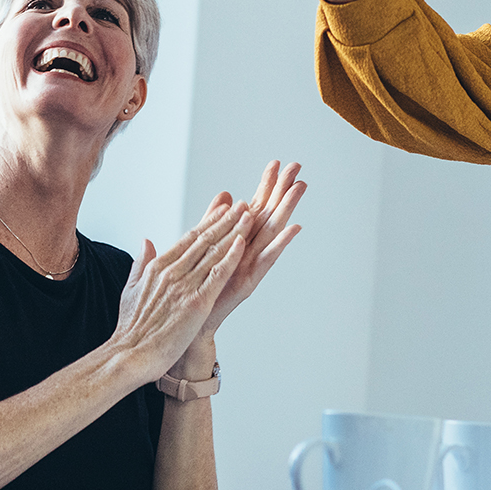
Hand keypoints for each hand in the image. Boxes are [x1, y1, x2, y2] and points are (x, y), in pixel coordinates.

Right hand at [111, 203, 246, 381]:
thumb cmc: (131, 329)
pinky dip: (230, 257)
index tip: (222, 208)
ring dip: (233, 232)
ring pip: (213, 252)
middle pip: (204, 239)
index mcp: (158, 267)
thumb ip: (141, 263)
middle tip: (242, 204)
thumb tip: (146, 241)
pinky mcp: (196, 303)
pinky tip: (242, 243)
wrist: (129, 355)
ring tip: (248, 215)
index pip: (188, 238)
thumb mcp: (131, 289)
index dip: (208, 221)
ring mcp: (185, 286)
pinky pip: (217, 275)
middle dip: (225, 220)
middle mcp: (172, 271)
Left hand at [195, 160, 306, 340]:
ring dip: (287, 208)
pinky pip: (267, 259)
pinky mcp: (249, 280)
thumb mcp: (204, 246)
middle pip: (269, 214)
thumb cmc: (197, 290)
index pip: (255, 207)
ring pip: (273, 231)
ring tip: (300, 187)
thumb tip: (226, 195)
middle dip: (282, 190)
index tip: (276, 163)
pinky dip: (281, 243)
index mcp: (238, 240)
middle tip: (296, 166)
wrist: (190, 325)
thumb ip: (215, 220)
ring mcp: (251, 265)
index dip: (266, 185)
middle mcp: (249, 250)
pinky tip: (294, 227)